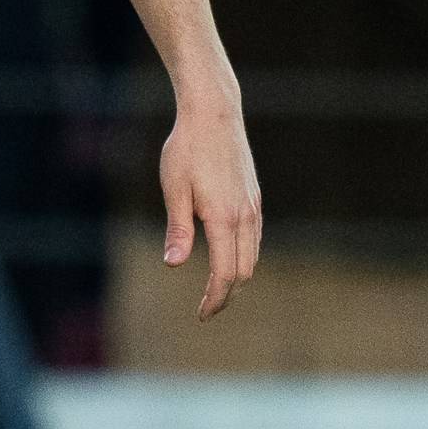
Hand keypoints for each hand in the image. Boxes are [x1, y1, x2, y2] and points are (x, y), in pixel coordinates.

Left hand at [157, 74, 263, 321]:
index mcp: (224, 218)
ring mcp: (253, 206)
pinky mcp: (254, 197)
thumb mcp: (173, 188)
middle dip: (227, 294)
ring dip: (237, 277)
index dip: (214, 299)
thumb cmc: (186, 148)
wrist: (214, 113)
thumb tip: (174, 265)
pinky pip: (254, 238)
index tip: (201, 315)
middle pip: (244, 271)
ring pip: (253, 256)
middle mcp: (245, 216)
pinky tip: (228, 258)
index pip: (225, 273)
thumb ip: (177, 229)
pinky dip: (244, 257)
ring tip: (216, 290)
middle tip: (207, 309)